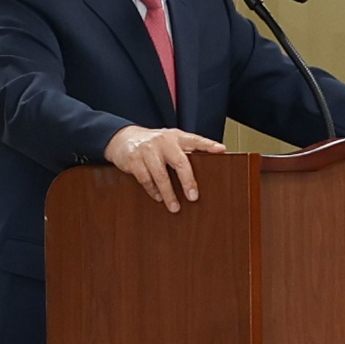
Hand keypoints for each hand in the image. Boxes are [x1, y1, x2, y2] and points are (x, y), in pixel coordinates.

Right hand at [105, 124, 223, 209]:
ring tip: (174, 207)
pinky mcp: (134, 160)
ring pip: (161, 175)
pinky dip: (153, 191)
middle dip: (188, 182)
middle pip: (180, 162)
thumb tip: (207, 171)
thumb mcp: (170, 142)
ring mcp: (147, 150)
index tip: (221, 150)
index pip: (195, 139)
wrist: (123, 138)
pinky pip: (146, 179)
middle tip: (193, 197)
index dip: (208, 145)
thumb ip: (185, 152)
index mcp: (176, 137)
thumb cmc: (153, 144)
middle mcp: (163, 141)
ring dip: (168, 194)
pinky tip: (158, 197)